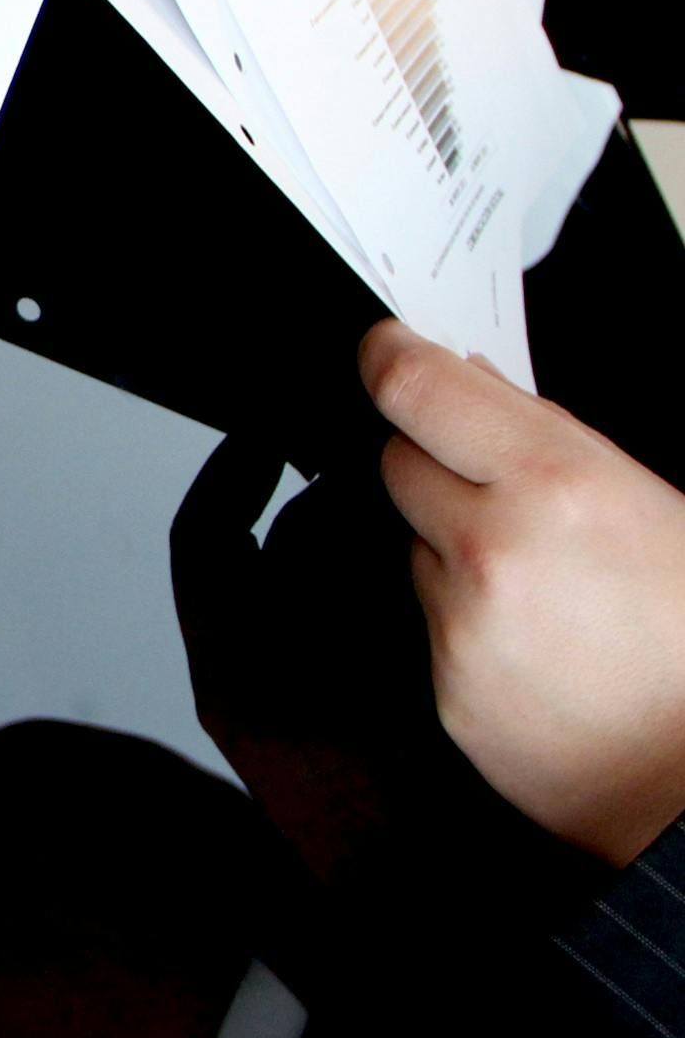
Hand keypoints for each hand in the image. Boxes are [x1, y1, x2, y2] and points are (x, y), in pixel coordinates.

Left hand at [362, 318, 684, 865]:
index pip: (415, 389)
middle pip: (397, 461)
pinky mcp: (442, 689)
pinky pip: (429, 624)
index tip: (382, 348)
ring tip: (547, 587)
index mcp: (553, 484)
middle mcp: (491, 549)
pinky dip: (466, 622)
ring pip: (414, 546)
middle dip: (435, 460)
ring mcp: (460, 624)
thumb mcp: (653, 503)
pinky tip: (537, 642)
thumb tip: (475, 383)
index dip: (388, 356)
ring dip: (454, 549)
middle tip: (498, 486)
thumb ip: (553, 436)